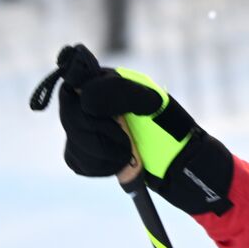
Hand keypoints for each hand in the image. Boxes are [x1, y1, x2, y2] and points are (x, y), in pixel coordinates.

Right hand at [53, 44, 234, 214]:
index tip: (117, 119)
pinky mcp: (89, 150)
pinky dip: (98, 166)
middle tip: (125, 140)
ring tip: (127, 152)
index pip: (75, 87)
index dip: (88, 108)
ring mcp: (91, 126)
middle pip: (70, 118)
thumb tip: (84, 96)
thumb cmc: (168, 128)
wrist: (178, 163)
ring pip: (73, 141)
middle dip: (98, 135)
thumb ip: (119, 93)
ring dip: (101, 153)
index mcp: (108, 82)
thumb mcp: (151, 103)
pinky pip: (76, 159)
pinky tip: (119, 162)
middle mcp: (95, 101)